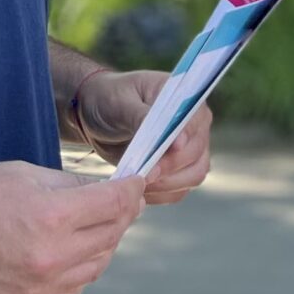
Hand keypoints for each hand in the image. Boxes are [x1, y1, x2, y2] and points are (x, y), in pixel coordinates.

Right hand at [0, 161, 146, 293]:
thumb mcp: (24, 175)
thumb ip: (72, 186)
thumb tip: (109, 192)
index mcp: (53, 218)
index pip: (118, 204)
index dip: (133, 189)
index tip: (138, 182)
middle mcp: (51, 259)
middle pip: (112, 236)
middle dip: (120, 214)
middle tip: (120, 200)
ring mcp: (38, 291)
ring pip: (96, 266)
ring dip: (100, 244)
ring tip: (90, 224)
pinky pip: (71, 292)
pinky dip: (77, 273)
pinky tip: (66, 254)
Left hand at [73, 69, 214, 204]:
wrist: (97, 114)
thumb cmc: (111, 99)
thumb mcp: (121, 102)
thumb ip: (143, 117)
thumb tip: (170, 137)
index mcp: (187, 102)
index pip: (194, 125)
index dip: (182, 142)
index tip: (165, 155)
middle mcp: (195, 128)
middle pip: (196, 156)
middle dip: (169, 169)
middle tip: (142, 175)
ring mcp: (189, 152)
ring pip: (192, 177)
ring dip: (165, 185)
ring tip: (137, 183)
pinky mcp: (177, 172)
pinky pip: (178, 191)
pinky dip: (160, 195)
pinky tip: (139, 190)